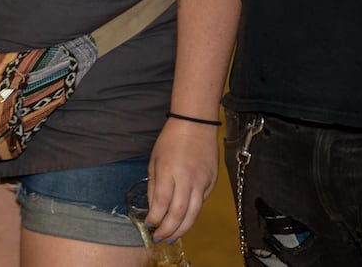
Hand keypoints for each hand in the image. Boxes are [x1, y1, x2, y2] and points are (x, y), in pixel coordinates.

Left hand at [143, 118, 218, 240]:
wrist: (195, 125)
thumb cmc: (171, 140)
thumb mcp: (154, 160)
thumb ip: (154, 186)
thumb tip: (154, 209)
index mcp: (168, 171)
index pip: (162, 203)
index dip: (155, 218)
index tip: (149, 225)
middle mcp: (187, 178)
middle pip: (179, 213)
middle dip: (169, 230)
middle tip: (160, 238)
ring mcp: (202, 181)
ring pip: (194, 213)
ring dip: (182, 229)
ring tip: (173, 237)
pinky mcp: (212, 182)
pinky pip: (201, 203)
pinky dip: (192, 214)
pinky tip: (184, 220)